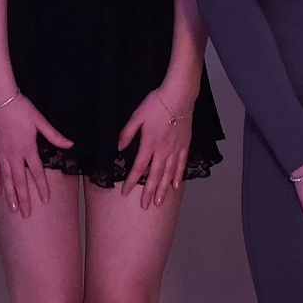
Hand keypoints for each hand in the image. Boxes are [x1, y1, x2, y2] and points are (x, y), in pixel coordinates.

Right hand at [0, 92, 73, 219]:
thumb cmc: (21, 108)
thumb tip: (70, 144)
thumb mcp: (40, 121)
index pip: (37, 172)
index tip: (45, 200)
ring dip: (10, 195)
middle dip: (23, 199)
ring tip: (13, 209)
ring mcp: (1, 153)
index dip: (41, 186)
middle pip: (19, 181)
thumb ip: (54, 135)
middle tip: (26, 214)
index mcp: (28, 148)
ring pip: (5, 179)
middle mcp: (14, 154)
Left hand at [116, 86, 194, 210]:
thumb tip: (118, 148)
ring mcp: (175, 148)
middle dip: (149, 192)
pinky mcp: (185, 144)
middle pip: (155, 175)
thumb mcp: (137, 116)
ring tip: (159, 202)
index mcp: (149, 144)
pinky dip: (178, 176)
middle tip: (145, 207)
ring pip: (169, 173)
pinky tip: (176, 185)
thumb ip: (127, 133)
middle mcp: (163, 150)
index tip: (125, 192)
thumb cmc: (156, 104)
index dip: (131, 181)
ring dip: (163, 189)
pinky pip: (182, 164)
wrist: (179, 96)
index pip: (138, 167)